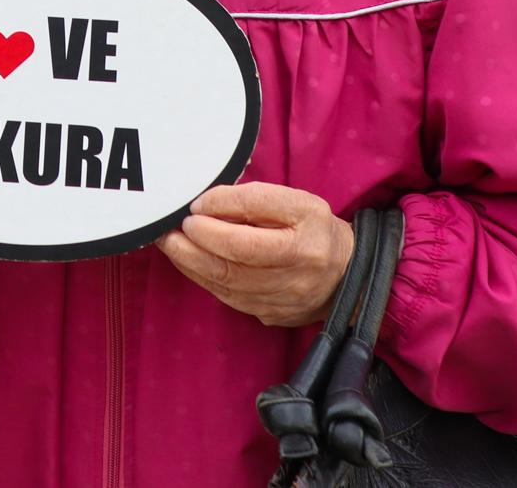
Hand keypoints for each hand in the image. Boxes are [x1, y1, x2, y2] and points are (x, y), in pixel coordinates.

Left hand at [153, 183, 353, 327]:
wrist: (348, 274)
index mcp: (303, 247)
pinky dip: (204, 278)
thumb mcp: (296, 202)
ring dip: (191, 265)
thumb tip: (206, 205)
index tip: (193, 210)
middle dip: (192, 249)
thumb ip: (252, 199)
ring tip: (171, 244)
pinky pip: (229, 298)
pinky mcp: (270, 316)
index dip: (214, 227)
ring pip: (225, 287)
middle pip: (231, 268)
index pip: (248, 242)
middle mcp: (293, 281)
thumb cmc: (316, 229)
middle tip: (168, 231)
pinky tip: (191, 262)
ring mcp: (281, 304)